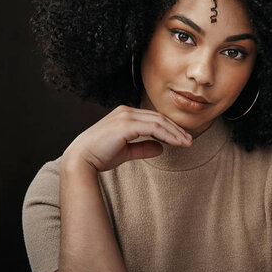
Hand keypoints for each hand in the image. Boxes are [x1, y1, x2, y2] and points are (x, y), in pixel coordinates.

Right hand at [61, 105, 192, 171]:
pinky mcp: (127, 124)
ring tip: (187, 143)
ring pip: (159, 122)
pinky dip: (168, 135)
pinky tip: (176, 143)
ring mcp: (126, 116)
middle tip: (189, 140)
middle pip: (159, 117)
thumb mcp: (126, 151)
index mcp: (125, 114)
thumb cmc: (99, 156)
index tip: (182, 139)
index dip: (170, 128)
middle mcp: (126, 111)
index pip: (153, 118)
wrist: (81, 159)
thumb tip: (161, 148)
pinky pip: (154, 128)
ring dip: (176, 132)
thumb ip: (143, 148)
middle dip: (177, 129)